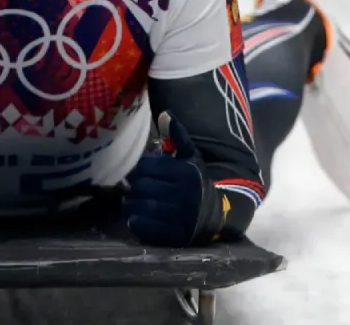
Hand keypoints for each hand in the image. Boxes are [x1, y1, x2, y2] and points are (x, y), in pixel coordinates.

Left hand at [123, 111, 223, 246]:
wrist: (218, 215)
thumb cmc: (197, 182)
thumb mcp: (191, 157)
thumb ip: (177, 136)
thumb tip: (164, 113)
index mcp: (186, 173)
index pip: (147, 167)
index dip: (140, 169)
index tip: (141, 172)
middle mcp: (184, 195)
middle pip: (142, 187)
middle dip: (134, 187)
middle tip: (133, 188)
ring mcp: (180, 217)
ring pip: (142, 207)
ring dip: (131, 204)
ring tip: (131, 201)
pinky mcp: (176, 236)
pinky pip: (147, 228)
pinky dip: (136, 222)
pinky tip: (134, 217)